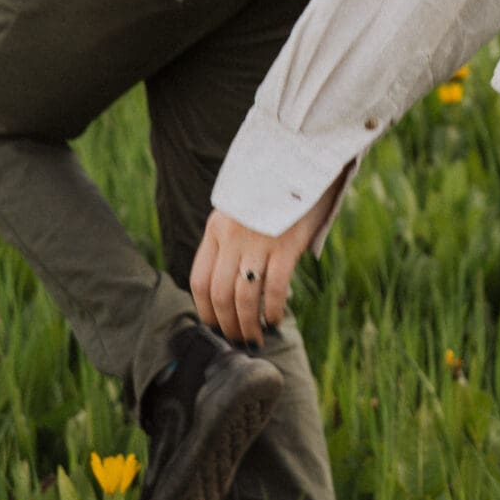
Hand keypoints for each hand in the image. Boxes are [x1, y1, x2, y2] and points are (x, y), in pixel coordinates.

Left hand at [190, 193, 334, 340]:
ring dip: (247, 324)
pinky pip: (274, 288)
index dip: (204, 310)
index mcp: (216, 228)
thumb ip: (229, 241)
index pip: (199, 280)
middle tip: (236, 339)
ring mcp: (258, 240)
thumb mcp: (238, 211)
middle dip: (226, 325)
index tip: (214, 326)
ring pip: (244, 296)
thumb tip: (228, 285)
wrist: (299, 160)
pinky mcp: (286, 244)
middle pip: (220, 294)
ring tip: (254, 338)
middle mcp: (232, 236)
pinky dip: (272, 310)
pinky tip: (275, 319)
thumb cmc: (269, 193)